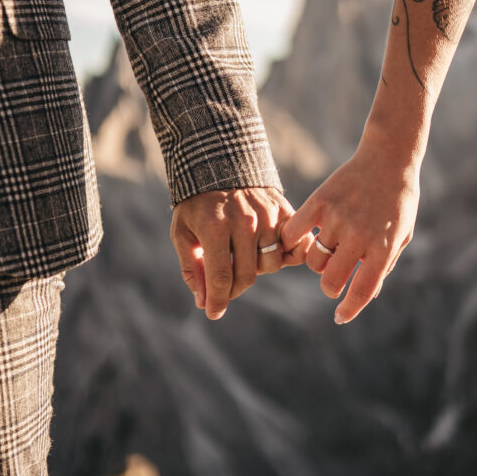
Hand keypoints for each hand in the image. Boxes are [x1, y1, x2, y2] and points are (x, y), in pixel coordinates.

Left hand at [171, 187, 310, 319]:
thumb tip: (203, 302)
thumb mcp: (182, 232)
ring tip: (244, 258)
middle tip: (226, 286)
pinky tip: (268, 252)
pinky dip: (285, 255)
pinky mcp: (284, 211)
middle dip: (234, 289)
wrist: (220, 163)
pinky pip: (293, 246)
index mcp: (215, 227)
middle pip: (248, 275)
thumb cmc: (197, 203)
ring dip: (257, 269)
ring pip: (272, 264)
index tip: (213, 313)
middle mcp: (244, 222)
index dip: (218, 301)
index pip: (221, 276)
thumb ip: (191, 267)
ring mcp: (267, 216)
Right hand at [280, 139, 419, 322]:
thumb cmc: (398, 201)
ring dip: (319, 262)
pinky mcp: (319, 202)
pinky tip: (302, 239)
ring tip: (328, 249)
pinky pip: (294, 233)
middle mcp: (359, 235)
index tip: (340, 317)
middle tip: (332, 280)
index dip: (349, 309)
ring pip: (314, 260)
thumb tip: (365, 296)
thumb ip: (384, 266)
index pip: (362, 290)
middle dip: (330, 288)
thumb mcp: (401, 236)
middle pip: (330, 281)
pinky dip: (294, 242)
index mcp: (383, 247)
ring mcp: (337, 218)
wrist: (388, 158)